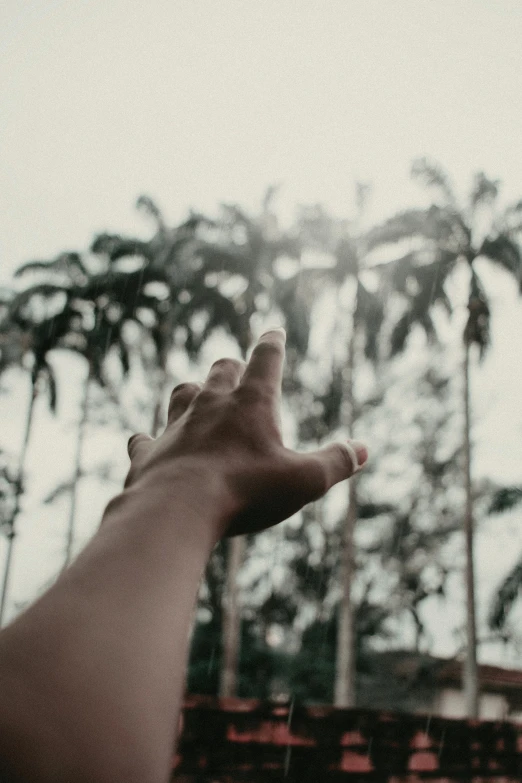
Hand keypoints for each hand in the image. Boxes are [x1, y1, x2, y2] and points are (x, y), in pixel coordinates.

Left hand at [125, 328, 367, 536]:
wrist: (177, 510)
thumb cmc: (245, 492)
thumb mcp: (304, 481)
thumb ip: (335, 463)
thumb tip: (362, 449)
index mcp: (251, 404)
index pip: (266, 360)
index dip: (272, 344)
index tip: (273, 331)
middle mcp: (210, 405)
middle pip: (221, 370)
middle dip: (232, 367)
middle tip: (236, 368)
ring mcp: (176, 426)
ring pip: (183, 393)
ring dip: (193, 393)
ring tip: (198, 396)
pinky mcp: (149, 452)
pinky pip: (145, 438)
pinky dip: (149, 438)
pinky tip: (147, 440)